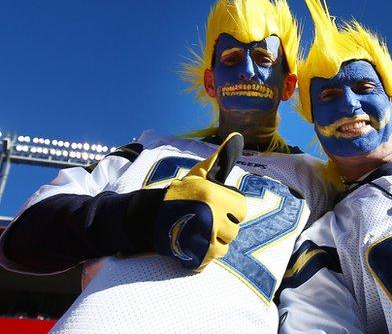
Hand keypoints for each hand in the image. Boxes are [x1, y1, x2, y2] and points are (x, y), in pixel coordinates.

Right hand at [153, 132, 246, 270]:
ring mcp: (206, 238)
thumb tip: (237, 136)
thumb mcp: (201, 173)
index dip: (229, 208)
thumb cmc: (180, 193)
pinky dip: (207, 252)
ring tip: (199, 230)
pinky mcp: (199, 255)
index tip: (214, 206)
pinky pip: (215, 256)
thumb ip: (222, 158)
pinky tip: (195, 241)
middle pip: (234, 228)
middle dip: (222, 224)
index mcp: (216, 196)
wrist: (149, 216)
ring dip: (215, 239)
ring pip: (226, 244)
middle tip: (203, 218)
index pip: (241, 209)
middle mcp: (213, 217)